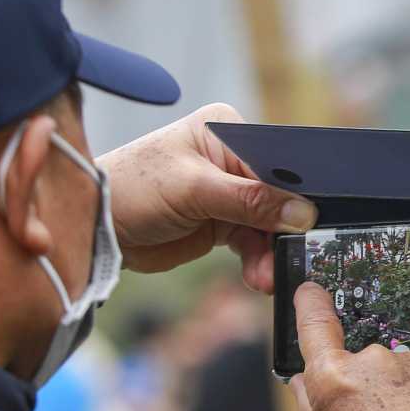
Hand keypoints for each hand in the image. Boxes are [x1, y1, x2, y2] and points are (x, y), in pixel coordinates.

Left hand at [100, 103, 317, 292]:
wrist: (96, 227)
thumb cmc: (132, 190)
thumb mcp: (194, 191)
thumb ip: (250, 201)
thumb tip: (303, 213)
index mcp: (228, 133)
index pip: (277, 163)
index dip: (297, 192)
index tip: (313, 220)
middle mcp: (232, 160)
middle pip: (278, 197)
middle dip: (285, 229)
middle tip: (294, 255)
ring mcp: (228, 193)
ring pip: (268, 225)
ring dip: (270, 252)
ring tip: (267, 277)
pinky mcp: (221, 222)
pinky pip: (253, 242)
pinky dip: (258, 261)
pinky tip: (258, 277)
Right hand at [288, 282, 409, 410]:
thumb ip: (309, 405)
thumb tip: (302, 381)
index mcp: (333, 374)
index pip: (316, 324)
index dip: (311, 304)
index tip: (311, 290)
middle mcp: (375, 360)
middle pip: (366, 363)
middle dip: (369, 386)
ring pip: (403, 374)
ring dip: (403, 395)